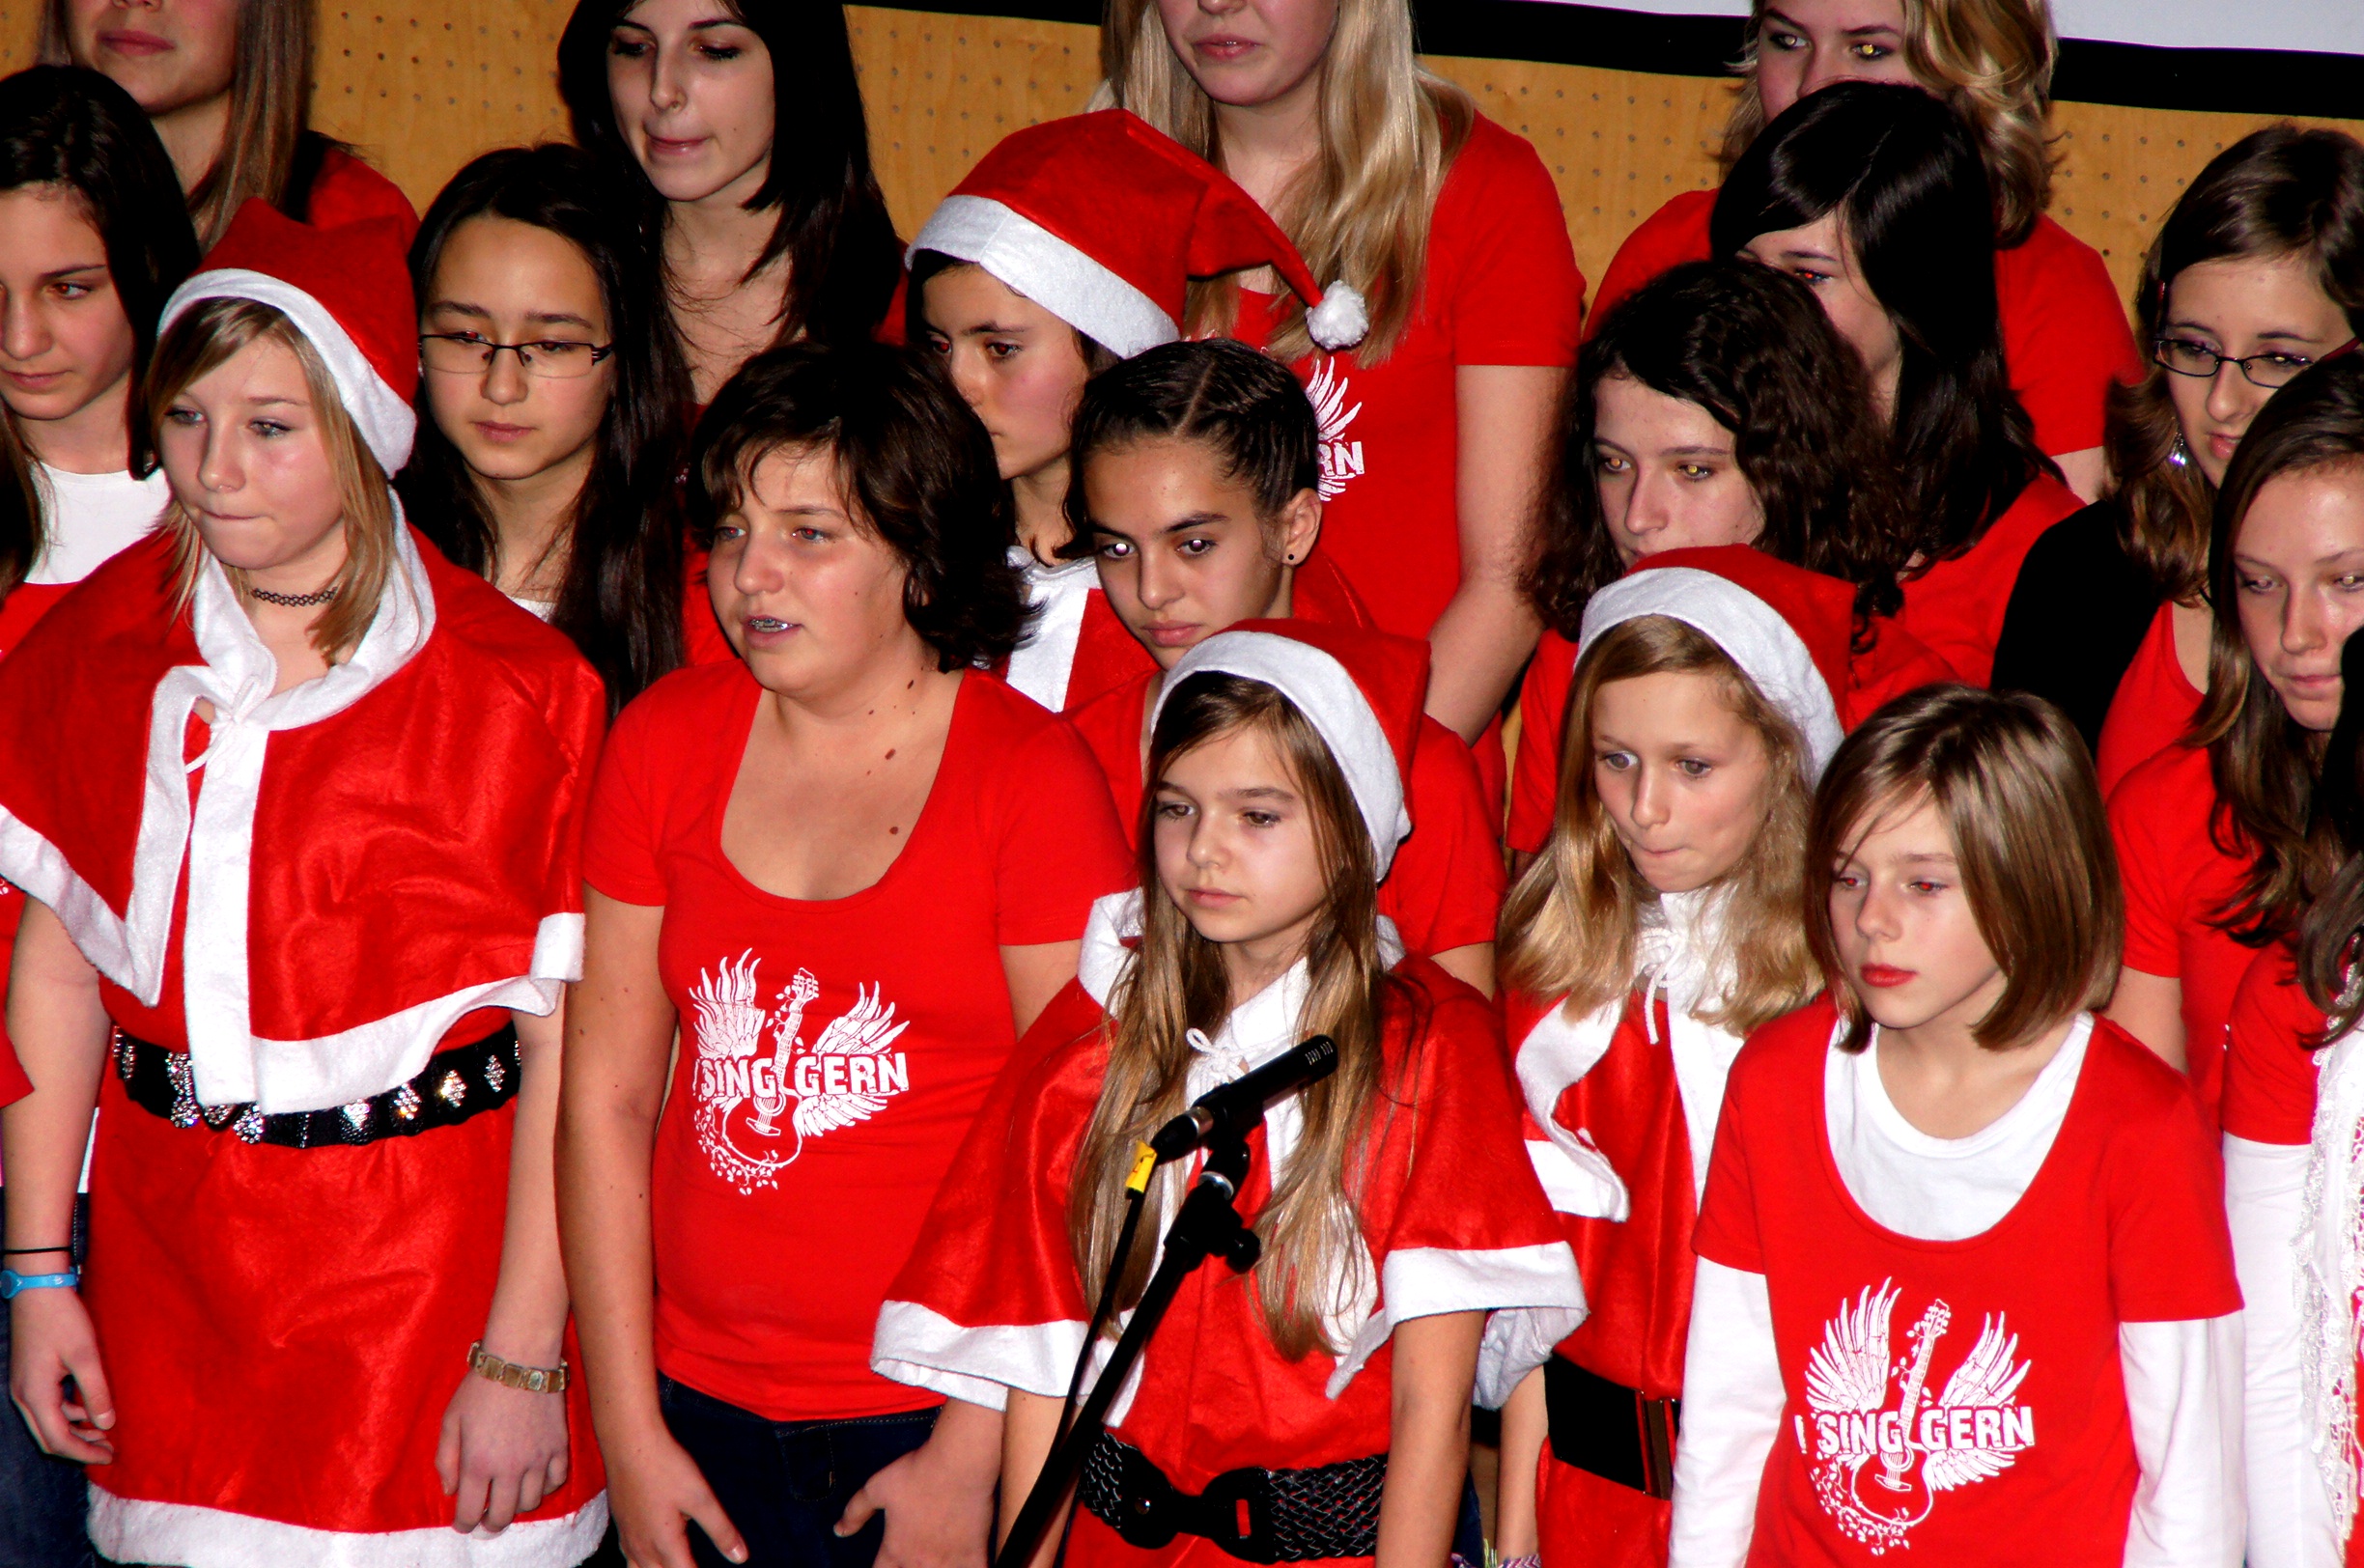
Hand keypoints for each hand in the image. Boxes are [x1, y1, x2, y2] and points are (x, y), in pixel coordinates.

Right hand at [8, 1288, 112, 1461]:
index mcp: (36, 1396)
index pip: (58, 1440)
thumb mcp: (85, 1355)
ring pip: (48, 1423)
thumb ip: (96, 1392)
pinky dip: (69, 1413)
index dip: (84, 1453)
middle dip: (79, 1447)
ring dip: (75, 1430)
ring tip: (106, 1430)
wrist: (38, 1290)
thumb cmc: (63, 1319)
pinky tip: (91, 1408)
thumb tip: (107, 1424)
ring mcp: (25, 1387)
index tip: (110, 1457)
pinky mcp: (30, 1377)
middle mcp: (24, 1397)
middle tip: (110, 1450)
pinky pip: (48, 1406)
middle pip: (49, 1437)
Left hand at [436, 1360, 570, 1533]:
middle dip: (491, 1523)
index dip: (464, 1524)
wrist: (520, 1359)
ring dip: (517, 1504)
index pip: (470, 1512)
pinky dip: (545, 1486)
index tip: (464, 1523)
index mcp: (477, 1464)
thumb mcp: (450, 1420)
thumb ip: (445, 1459)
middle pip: (503, 1516)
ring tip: (510, 1494)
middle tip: (487, 1519)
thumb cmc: (480, 1387)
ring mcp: (538, 1459)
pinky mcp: (559, 1447)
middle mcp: (509, 1468)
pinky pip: (556, 1481)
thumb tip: (451, 1490)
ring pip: (530, 1503)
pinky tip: (535, 1478)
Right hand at [608, 1421, 746, 1567]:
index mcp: (665, 1545)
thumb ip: (721, 1530)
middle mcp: (642, 1548)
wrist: (628, 1443)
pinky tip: (650, 1554)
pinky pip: (628, 1558)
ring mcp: (627, 1538)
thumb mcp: (700, 1497)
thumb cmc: (666, 1467)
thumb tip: (740, 1557)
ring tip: (673, 1564)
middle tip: (693, 1562)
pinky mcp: (620, 1525)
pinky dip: (641, 1565)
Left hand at [836, 1408, 997, 1567]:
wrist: (958, 1463)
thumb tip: (838, 1530)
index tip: (884, 1564)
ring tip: (934, 1564)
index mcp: (896, 1550)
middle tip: (911, 1560)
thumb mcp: (877, 1487)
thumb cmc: (917, 1472)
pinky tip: (965, 1565)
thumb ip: (855, 1512)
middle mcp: (920, 1562)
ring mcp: (949, 1561)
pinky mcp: (974, 1554)